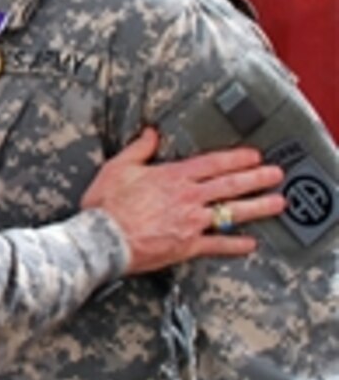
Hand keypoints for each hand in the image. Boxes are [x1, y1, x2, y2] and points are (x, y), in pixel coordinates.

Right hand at [81, 127, 285, 274]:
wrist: (104, 238)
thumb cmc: (107, 205)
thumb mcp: (118, 167)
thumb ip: (139, 149)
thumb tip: (151, 133)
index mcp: (173, 177)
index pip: (213, 163)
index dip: (236, 158)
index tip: (253, 156)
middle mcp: (188, 198)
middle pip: (230, 185)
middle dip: (257, 178)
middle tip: (275, 174)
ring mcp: (191, 222)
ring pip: (232, 212)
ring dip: (258, 207)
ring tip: (276, 203)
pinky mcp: (187, 246)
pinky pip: (218, 245)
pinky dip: (235, 244)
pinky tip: (250, 243)